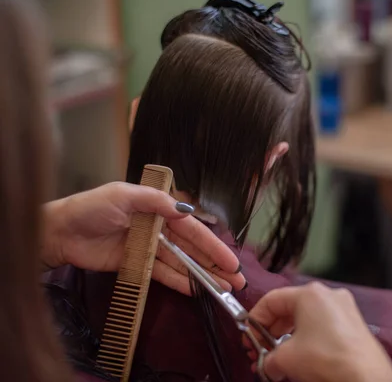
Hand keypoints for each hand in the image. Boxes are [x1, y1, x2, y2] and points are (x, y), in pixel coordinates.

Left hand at [41, 182, 245, 294]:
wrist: (60, 232)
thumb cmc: (91, 208)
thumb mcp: (124, 195)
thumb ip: (156, 201)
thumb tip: (187, 210)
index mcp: (158, 209)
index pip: (192, 228)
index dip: (213, 244)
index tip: (231, 260)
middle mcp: (158, 229)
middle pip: (192, 248)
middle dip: (215, 263)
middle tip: (236, 280)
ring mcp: (149, 249)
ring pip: (181, 263)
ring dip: (202, 275)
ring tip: (223, 288)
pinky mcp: (137, 265)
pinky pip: (162, 274)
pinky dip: (179, 282)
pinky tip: (196, 291)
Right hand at [248, 282, 391, 381]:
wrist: (366, 377)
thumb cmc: (331, 359)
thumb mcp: (286, 359)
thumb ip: (268, 359)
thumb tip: (266, 364)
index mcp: (310, 294)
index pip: (271, 300)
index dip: (255, 320)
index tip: (249, 337)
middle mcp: (328, 296)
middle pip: (288, 308)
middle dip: (271, 332)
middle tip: (261, 351)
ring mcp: (343, 309)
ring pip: (305, 319)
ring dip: (288, 339)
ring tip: (279, 359)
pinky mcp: (353, 325)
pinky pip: (322, 327)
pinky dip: (307, 340)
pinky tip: (300, 359)